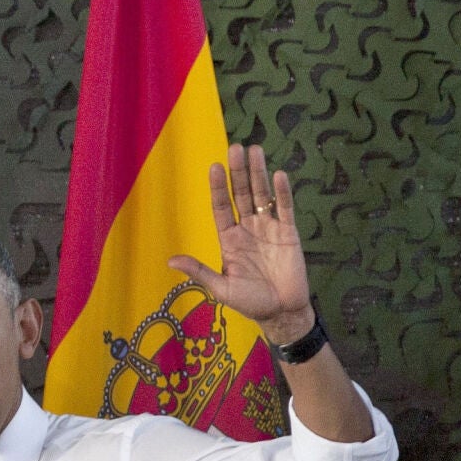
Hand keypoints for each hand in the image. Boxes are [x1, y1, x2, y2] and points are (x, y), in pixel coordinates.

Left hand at [167, 143, 314, 344]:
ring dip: (259, 173)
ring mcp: (269, 228)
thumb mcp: (221, 288)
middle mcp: (248, 228)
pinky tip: (278, 175)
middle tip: (235, 148)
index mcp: (230, 239)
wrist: (282, 313)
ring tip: (255, 151)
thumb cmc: (250, 302)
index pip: (222, 207)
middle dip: (238, 172)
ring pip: (262, 195)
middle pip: (241, 194)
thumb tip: (171, 261)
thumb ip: (200, 271)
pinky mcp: (289, 233)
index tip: (214, 167)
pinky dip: (282, 193)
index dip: (218, 188)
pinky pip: (285, 209)